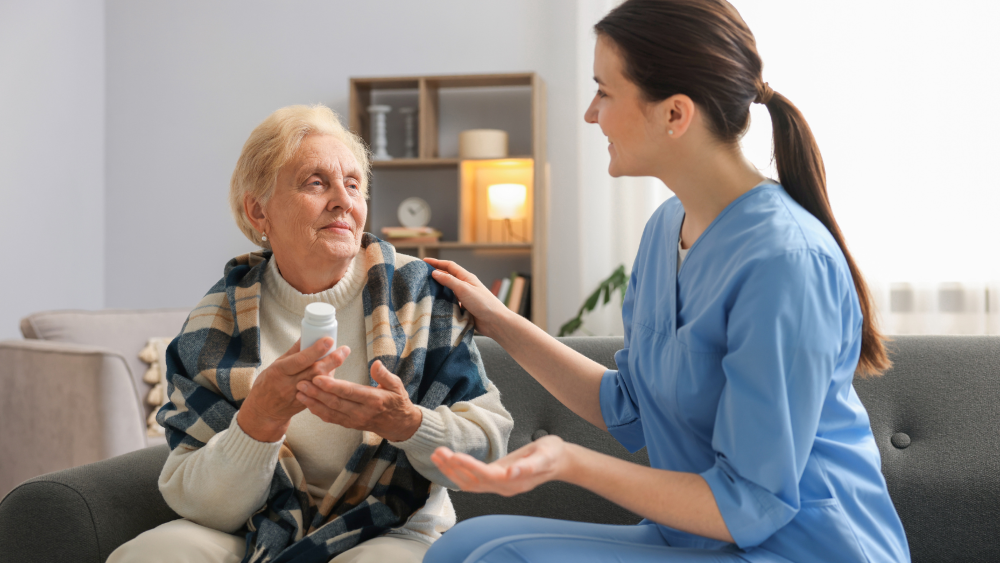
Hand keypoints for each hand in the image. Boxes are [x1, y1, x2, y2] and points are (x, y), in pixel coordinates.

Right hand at [237, 338, 348, 441]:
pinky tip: (333, 371)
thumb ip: (293, 352)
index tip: (328, 340)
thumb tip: (306, 335)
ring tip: (341, 355)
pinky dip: (328, 381)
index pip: (300, 360)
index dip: (316, 350)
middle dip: (332, 360)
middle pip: (315, 372)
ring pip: (320, 382)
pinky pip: (320, 392)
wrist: (264, 412)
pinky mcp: (306, 404)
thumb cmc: (268, 384)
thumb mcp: (275, 365)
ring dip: (333, 369)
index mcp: (280, 371)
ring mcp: (298, 396)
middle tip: (344, 349)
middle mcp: (289, 384)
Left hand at [295, 359, 422, 441]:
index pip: (350, 392)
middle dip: (317, 393)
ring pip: (330, 412)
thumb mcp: (397, 385)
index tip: (318, 377)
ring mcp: (354, 420)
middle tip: (302, 382)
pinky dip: (318, 412)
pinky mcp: (349, 424)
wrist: (398, 424)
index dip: (333, 386)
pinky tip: (308, 403)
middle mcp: (362, 412)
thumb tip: (376, 364)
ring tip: (299, 392)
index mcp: (374, 400)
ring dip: (313, 403)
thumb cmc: (397, 401)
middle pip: (336, 403)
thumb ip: (384, 375)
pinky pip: (331, 419)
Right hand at [423, 257, 512, 337]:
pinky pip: (450, 303)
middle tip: (421, 275)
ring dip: (438, 289)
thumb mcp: (464, 289)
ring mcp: (464, 298)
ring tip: (424, 289)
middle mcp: (465, 286)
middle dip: (435, 275)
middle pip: (448, 277)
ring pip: (448, 291)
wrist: (495, 322)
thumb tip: (434, 273)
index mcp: (467, 278)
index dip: (437, 263)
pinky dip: (442, 302)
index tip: (424, 261)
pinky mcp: (463, 309)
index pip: (449, 266)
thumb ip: (449, 281)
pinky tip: (434, 304)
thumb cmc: (483, 303)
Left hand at [430, 435, 570, 495]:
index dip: (468, 467)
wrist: (559, 460)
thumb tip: (511, 473)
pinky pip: (473, 480)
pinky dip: (458, 472)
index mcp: (513, 481)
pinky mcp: (496, 479)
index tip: (453, 455)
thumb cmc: (552, 454)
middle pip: (472, 481)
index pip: (485, 475)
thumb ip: (528, 466)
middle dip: (453, 468)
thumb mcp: (544, 456)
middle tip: (438, 452)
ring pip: (469, 483)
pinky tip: (448, 463)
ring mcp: (499, 485)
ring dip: (451, 471)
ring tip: (437, 455)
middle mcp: (503, 486)